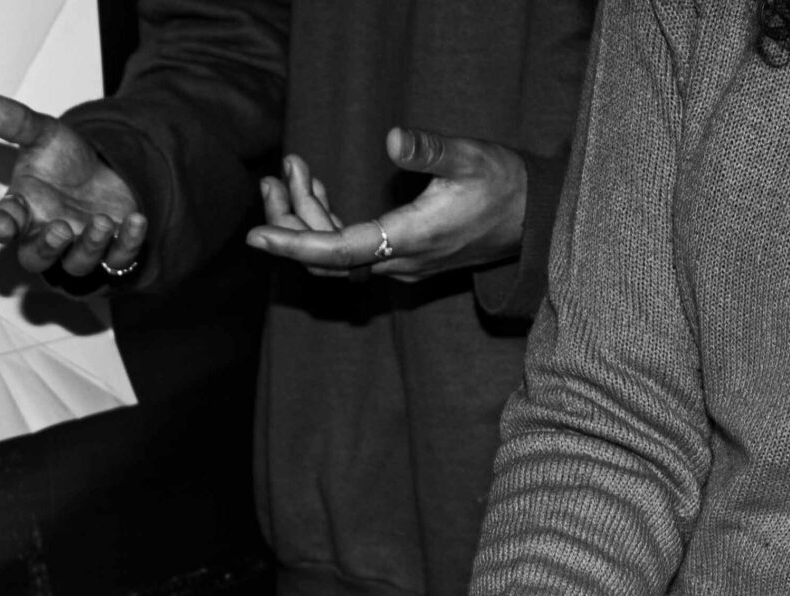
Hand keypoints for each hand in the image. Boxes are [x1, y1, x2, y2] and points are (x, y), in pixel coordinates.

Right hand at [0, 90, 148, 278]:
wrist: (106, 167)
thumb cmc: (65, 159)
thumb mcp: (43, 133)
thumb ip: (14, 122)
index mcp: (23, 209)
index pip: (4, 222)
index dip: (1, 227)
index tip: (3, 226)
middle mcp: (46, 235)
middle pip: (36, 258)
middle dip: (47, 248)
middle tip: (60, 229)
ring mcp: (79, 248)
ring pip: (77, 265)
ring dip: (90, 247)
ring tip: (103, 220)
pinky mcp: (112, 252)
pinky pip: (119, 260)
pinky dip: (129, 244)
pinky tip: (137, 221)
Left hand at [248, 127, 528, 280]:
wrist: (534, 218)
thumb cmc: (504, 184)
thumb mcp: (470, 157)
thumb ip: (430, 149)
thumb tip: (393, 137)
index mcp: (410, 239)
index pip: (337, 251)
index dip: (294, 242)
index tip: (256, 235)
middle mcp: (399, 261)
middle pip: (326, 257)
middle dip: (291, 220)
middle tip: (275, 176)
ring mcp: (400, 263)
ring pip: (336, 254)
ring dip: (307, 218)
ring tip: (292, 171)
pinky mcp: (402, 257)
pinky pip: (351, 250)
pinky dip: (327, 223)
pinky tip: (317, 190)